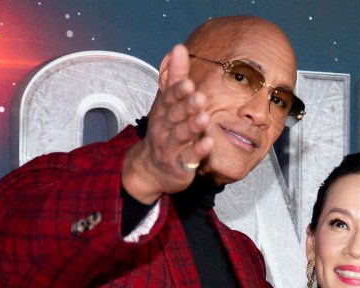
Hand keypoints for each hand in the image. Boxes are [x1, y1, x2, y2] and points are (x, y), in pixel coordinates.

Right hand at [121, 44, 213, 203]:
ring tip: (204, 117)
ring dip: (192, 126)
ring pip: (181, 135)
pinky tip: (208, 143)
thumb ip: (175, 77)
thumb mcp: (167, 102)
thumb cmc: (165, 130)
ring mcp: (171, 147)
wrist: (151, 168)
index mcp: (164, 110)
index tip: (187, 81)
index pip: (169, 97)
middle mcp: (165, 127)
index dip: (178, 91)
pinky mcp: (179, 165)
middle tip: (198, 96)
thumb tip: (179, 48)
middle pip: (175, 115)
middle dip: (186, 106)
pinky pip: (188, 158)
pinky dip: (197, 151)